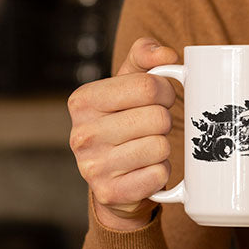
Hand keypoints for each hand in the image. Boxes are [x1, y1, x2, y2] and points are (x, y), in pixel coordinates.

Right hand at [68, 37, 178, 230]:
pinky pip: (158, 175)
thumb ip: (146, 56)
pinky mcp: (110, 192)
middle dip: (164, 122)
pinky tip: (145, 169)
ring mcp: (92, 167)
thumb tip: (167, 55)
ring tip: (146, 148)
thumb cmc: (125, 119)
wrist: (113, 174)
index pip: (148, 86)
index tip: (159, 99)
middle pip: (157, 118)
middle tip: (152, 127)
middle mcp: (81, 134)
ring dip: (162, 148)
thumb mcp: (129, 81)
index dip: (165, 92)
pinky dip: (160, 172)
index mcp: (84, 100)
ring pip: (160, 147)